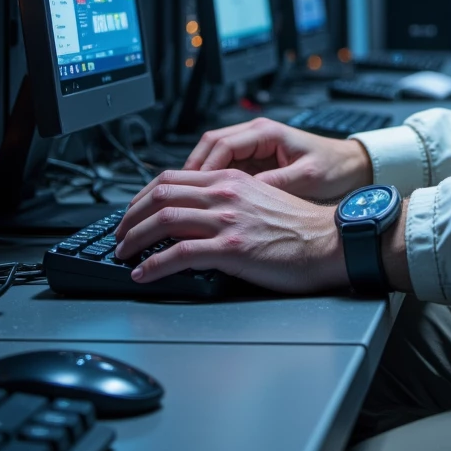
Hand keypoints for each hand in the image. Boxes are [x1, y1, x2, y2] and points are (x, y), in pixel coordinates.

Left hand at [114, 168, 349, 293]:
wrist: (331, 242)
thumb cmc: (302, 227)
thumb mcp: (261, 198)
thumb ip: (229, 200)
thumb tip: (199, 215)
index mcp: (231, 179)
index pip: (172, 177)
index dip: (143, 194)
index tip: (131, 211)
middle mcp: (225, 193)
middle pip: (160, 194)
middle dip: (130, 215)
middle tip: (119, 234)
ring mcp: (227, 220)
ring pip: (163, 220)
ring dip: (134, 238)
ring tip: (123, 253)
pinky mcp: (231, 249)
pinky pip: (178, 254)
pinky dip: (153, 264)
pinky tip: (144, 273)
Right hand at [181, 118, 370, 201]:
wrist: (351, 166)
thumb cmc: (334, 167)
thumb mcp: (307, 177)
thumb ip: (277, 182)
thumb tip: (246, 195)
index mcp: (266, 132)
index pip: (221, 144)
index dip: (204, 167)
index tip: (194, 190)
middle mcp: (256, 134)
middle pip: (209, 146)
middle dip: (192, 170)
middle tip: (180, 196)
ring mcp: (253, 146)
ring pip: (213, 157)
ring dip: (200, 177)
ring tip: (188, 201)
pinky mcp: (255, 160)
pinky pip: (225, 168)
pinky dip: (212, 183)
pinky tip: (207, 202)